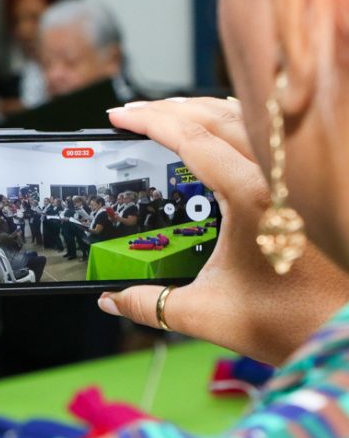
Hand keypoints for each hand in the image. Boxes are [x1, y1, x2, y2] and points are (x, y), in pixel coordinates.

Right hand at [101, 98, 348, 365]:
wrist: (347, 329)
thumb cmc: (294, 321)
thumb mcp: (207, 313)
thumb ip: (150, 305)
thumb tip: (113, 300)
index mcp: (252, 197)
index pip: (191, 140)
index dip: (149, 122)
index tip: (119, 117)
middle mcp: (280, 177)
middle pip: (216, 116)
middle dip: (168, 108)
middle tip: (132, 111)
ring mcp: (298, 178)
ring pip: (246, 118)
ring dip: (202, 110)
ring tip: (167, 114)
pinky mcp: (307, 188)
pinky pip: (268, 137)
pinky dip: (236, 123)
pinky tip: (221, 130)